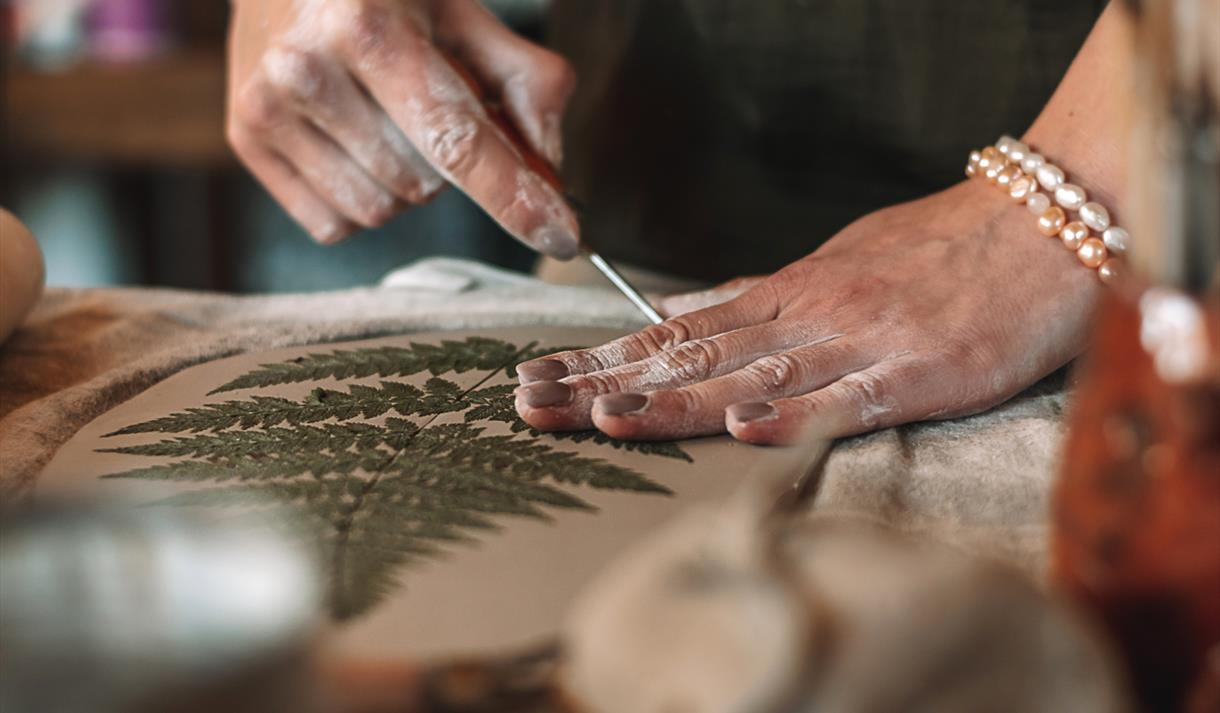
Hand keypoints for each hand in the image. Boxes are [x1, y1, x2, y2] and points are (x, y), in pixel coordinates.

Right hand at [226, 0, 578, 255]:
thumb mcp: (461, 12)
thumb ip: (523, 82)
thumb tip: (549, 174)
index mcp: (368, 24)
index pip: (456, 137)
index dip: (514, 195)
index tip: (560, 235)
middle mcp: (306, 67)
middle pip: (425, 183)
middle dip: (448, 161)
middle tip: (429, 104)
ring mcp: (267, 107)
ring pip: (381, 210)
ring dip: (406, 183)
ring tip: (387, 118)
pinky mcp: (246, 139)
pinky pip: (335, 223)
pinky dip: (360, 198)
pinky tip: (352, 141)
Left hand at [514, 180, 1101, 443]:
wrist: (1043, 225)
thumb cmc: (942, 247)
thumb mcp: (839, 262)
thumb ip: (766, 294)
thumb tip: (695, 308)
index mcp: (787, 292)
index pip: (676, 330)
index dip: (604, 356)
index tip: (544, 376)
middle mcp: (806, 316)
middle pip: (690, 355)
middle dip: (606, 381)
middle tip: (533, 404)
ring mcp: (858, 343)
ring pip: (751, 375)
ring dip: (675, 400)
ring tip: (605, 420)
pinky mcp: (918, 372)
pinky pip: (849, 397)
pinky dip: (794, 415)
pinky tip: (744, 429)